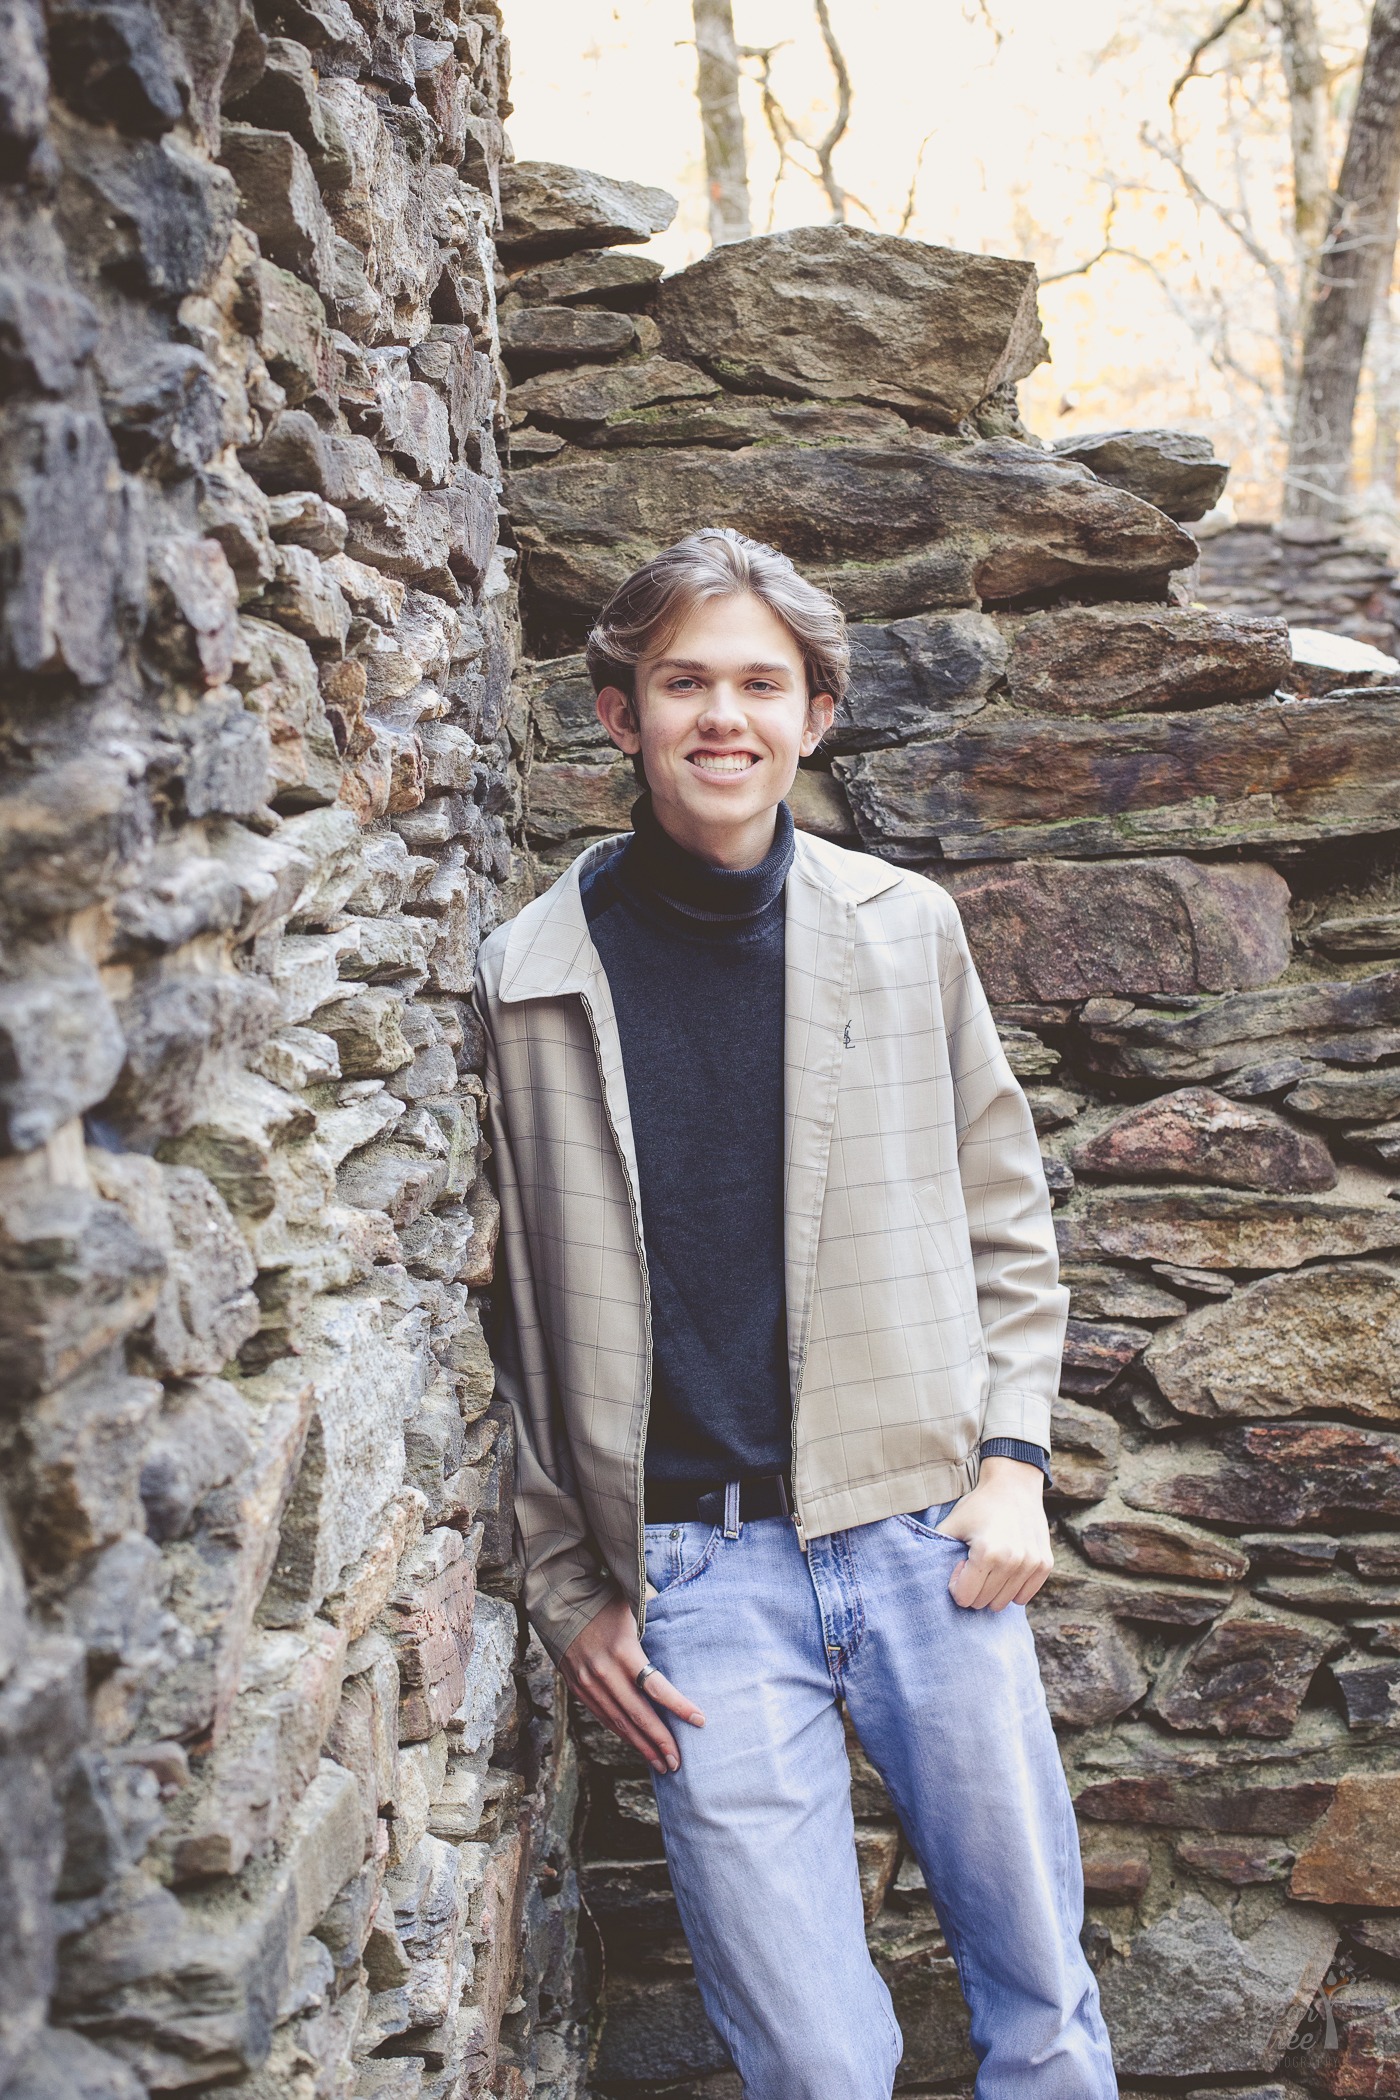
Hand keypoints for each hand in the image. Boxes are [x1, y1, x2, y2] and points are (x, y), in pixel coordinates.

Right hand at [560, 1591, 705, 1773]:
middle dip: (660, 1741)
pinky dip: (622, 1733)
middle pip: (638, 1714)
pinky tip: (637, 1744)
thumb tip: (686, 1638)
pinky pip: (603, 1717)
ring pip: (619, 1723)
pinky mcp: (577, 1688)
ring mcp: (588, 1683)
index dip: (678, 1707)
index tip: (700, 1721)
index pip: (656, 1687)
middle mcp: (604, 1672)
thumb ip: (655, 1630)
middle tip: (678, 1763)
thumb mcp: (633, 1610)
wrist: (558, 1601)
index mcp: (623, 1650)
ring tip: (662, 1764)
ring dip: (642, 1746)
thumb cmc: (604, 1602)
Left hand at [934, 1455, 1053, 1611]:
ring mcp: (1031, 1564)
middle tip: (974, 1564)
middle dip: (974, 1589)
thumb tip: (926, 1577)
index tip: (960, 1565)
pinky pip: (1024, 1597)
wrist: (1014, 1485)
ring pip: (1004, 1603)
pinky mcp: (1045, 1565)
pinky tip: (1006, 1569)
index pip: (965, 1598)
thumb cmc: (979, 1506)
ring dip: (992, 1590)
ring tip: (989, 1565)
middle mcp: (1013, 1561)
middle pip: (984, 1603)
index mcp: (987, 1553)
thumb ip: (935, 1551)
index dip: (957, 1584)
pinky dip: (1012, 1589)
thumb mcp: (952, 1524)